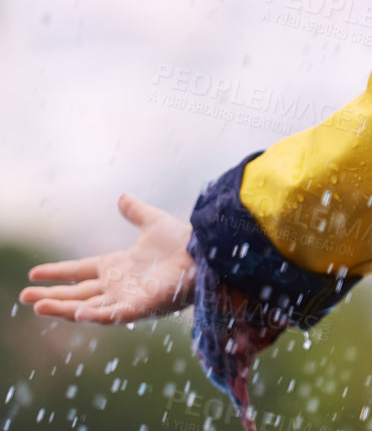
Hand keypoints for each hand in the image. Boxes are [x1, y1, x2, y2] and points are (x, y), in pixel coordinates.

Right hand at [19, 193, 196, 322]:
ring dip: (63, 308)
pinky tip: (78, 313)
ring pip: (86, 307)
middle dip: (51, 296)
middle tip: (25, 296)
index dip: (58, 273)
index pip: (80, 271)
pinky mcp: (138, 308)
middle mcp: (117, 285)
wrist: (205, 251)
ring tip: (37, 306)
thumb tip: (122, 197)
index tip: (34, 273)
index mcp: (117, 266)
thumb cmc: (183, 241)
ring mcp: (125, 298)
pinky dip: (96, 315)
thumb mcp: (153, 222)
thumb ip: (136, 212)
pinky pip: (113, 315)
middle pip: (76, 293)